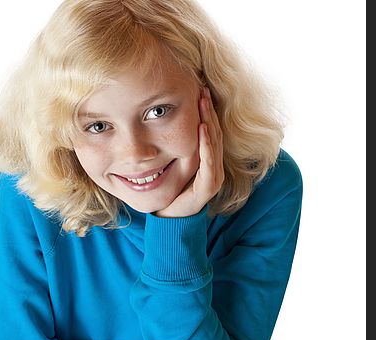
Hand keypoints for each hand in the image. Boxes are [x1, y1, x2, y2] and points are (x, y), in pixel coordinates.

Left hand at [154, 87, 223, 217]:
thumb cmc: (169, 187)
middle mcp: (214, 166)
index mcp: (207, 159)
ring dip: (209, 121)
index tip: (199, 89)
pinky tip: (202, 129)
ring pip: (214, 144)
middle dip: (208, 110)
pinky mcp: (208, 187)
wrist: (168, 215)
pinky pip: (209, 162)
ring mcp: (213, 177)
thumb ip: (174, 143)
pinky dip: (206, 145)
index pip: (210, 129)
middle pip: (214, 132)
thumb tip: (161, 116)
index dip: (206, 110)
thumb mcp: (172, 160)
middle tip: (202, 88)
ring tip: (203, 102)